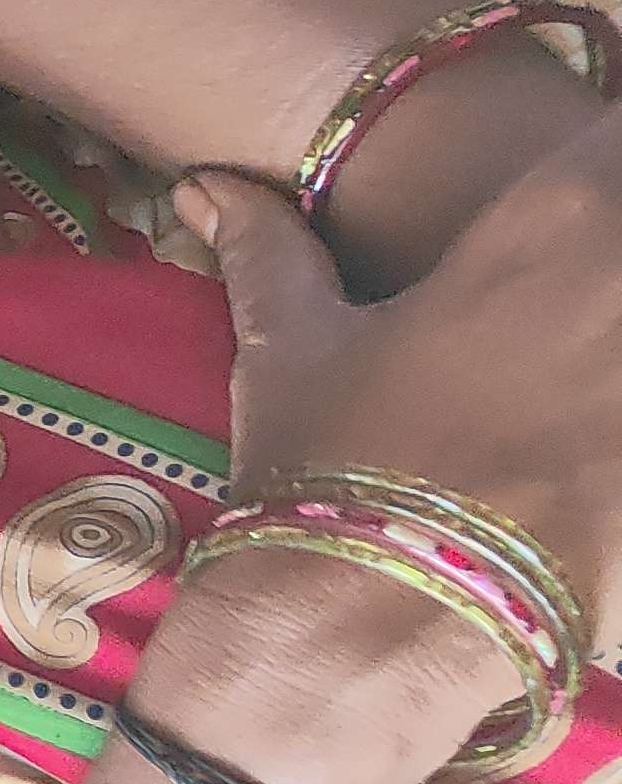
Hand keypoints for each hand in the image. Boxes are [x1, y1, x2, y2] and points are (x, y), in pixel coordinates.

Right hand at [189, 116, 621, 623]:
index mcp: (559, 217)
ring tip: (577, 382)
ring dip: (615, 342)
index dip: (602, 151)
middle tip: (569, 305)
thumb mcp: (288, 349)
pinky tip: (595, 455)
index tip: (578, 179)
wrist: (368, 632)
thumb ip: (266, 248)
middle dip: (606, 261)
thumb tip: (204, 186)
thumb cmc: (326, 473)